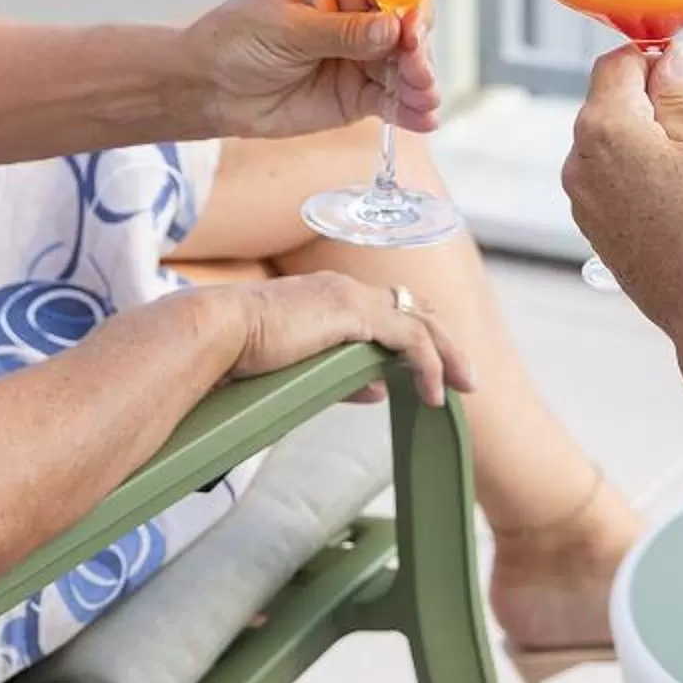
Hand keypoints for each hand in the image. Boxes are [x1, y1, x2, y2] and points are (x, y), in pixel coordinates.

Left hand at [188, 0, 441, 141]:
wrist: (209, 89)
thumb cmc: (237, 39)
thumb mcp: (287, 29)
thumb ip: (340, 32)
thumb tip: (390, 29)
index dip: (407, 6)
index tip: (412, 28)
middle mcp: (358, 18)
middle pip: (405, 29)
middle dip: (418, 50)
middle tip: (417, 70)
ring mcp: (360, 59)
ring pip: (404, 67)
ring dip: (421, 82)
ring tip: (425, 98)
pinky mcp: (356, 96)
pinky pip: (390, 102)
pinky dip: (410, 111)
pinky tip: (424, 119)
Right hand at [210, 271, 474, 408]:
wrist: (217, 334)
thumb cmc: (240, 351)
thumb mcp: (301, 366)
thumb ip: (343, 376)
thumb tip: (376, 391)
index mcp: (329, 296)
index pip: (388, 308)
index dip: (416, 334)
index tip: (433, 365)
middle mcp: (346, 289)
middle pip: (415, 309)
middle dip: (445, 343)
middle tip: (465, 377)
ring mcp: (353, 298)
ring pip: (422, 322)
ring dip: (447, 354)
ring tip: (462, 387)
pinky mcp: (356, 316)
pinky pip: (410, 340)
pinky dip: (428, 366)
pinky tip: (433, 394)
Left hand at [561, 43, 682, 337]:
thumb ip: (679, 92)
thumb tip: (669, 59)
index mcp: (602, 128)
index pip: (616, 65)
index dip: (655, 60)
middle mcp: (579, 162)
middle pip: (613, 105)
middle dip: (661, 102)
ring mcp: (583, 200)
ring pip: (615, 145)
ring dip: (656, 138)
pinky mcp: (595, 229)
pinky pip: (614, 181)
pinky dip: (644, 172)